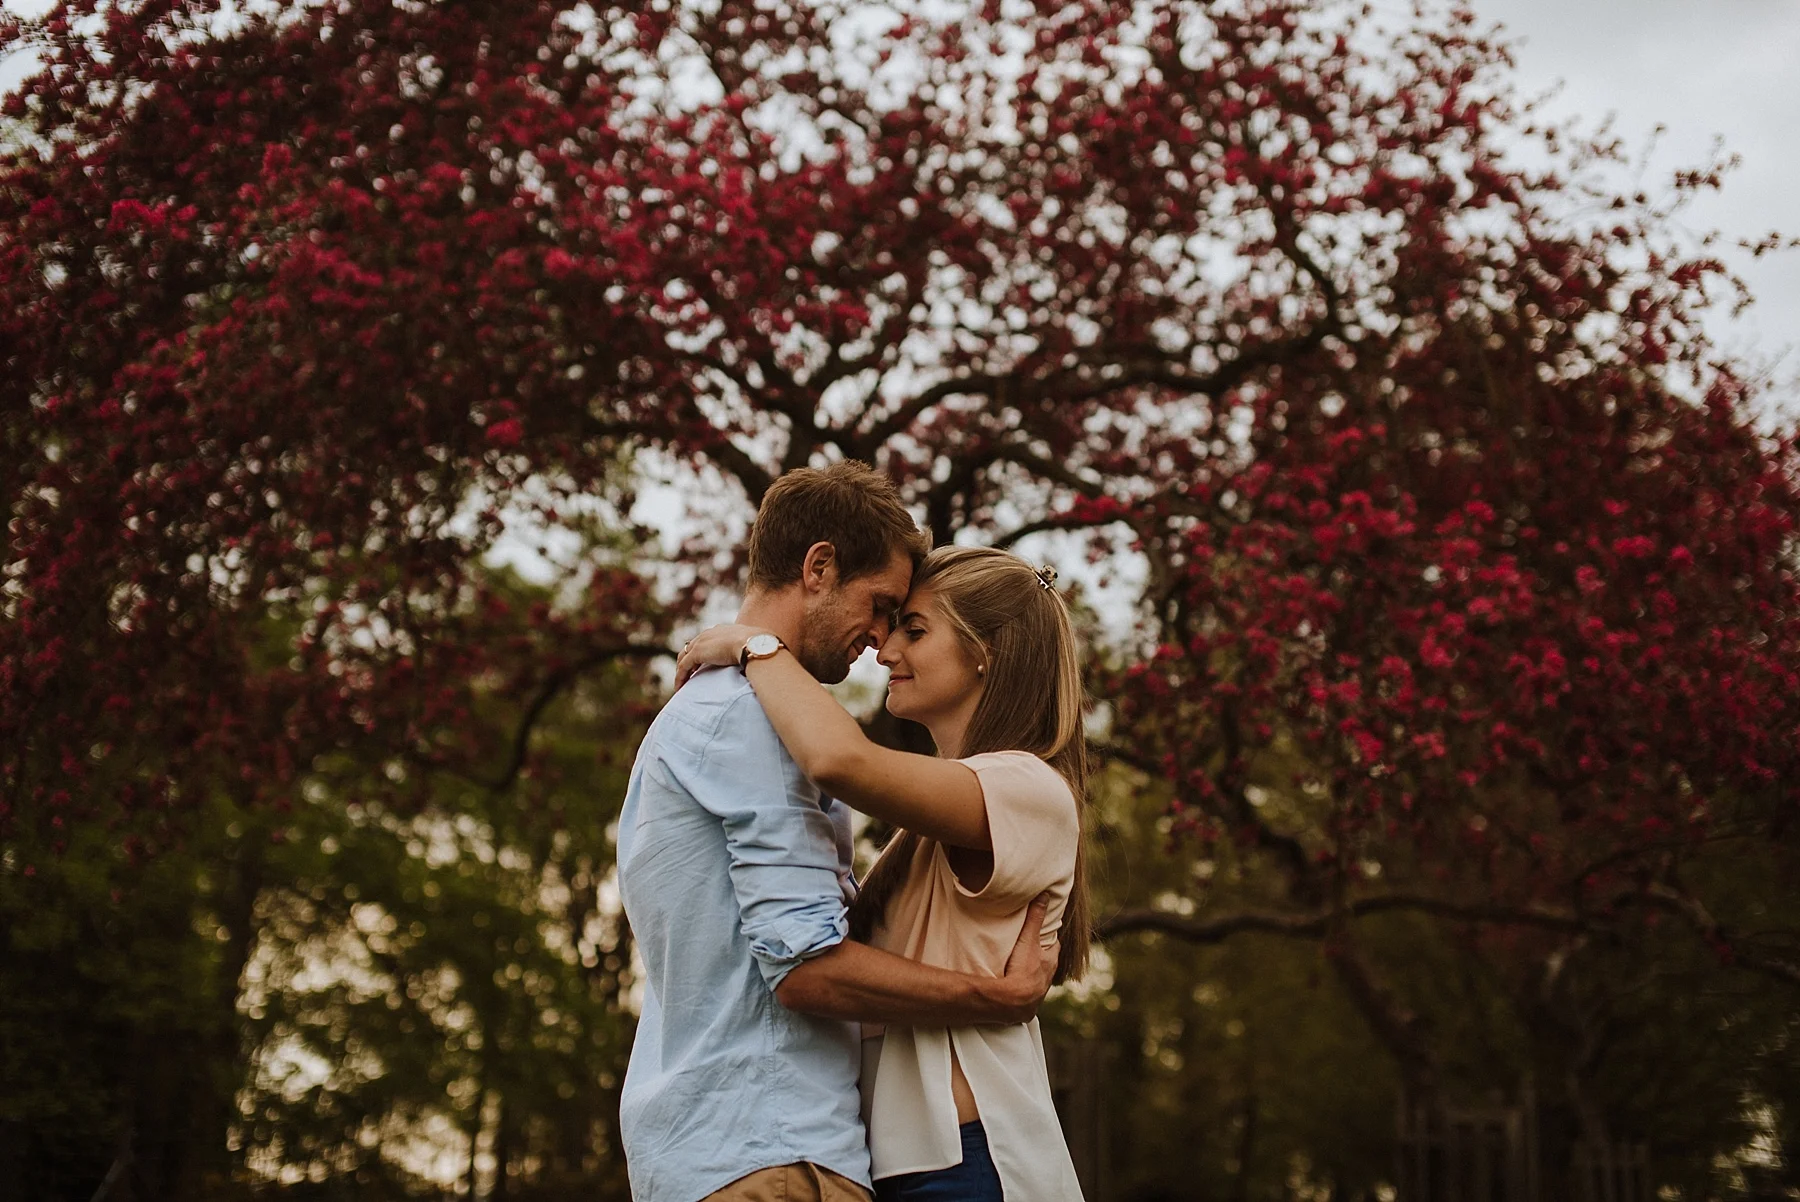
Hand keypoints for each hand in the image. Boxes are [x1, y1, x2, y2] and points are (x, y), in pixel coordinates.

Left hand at [674, 623, 772, 688]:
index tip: (703, 665)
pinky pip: (683, 667)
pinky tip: (679, 688)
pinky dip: (680, 677)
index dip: (704, 653)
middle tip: (689, 675)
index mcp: (724, 631)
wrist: (755, 644)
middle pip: (692, 647)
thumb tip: (773, 663)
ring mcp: (702, 642)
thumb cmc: (763, 648)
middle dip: (689, 661)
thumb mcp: (760, 648)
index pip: (708, 640)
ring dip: (682, 671)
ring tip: (682, 684)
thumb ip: (759, 653)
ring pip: (684, 657)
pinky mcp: (697, 653)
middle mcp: (710, 633)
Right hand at [993, 892, 1058, 1021]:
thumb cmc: (1023, 969)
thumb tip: (1046, 895)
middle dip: (1039, 956)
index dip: (1049, 938)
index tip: (1042, 931)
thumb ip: (1035, 917)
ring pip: (1037, 979)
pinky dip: (1021, 990)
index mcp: (1051, 961)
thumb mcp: (1029, 940)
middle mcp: (1048, 978)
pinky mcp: (1027, 1006)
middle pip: (1046, 963)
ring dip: (1030, 974)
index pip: (1054, 946)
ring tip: (1018, 968)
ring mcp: (1038, 993)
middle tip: (1028, 948)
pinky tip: (1012, 988)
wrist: (1013, 1001)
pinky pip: (1026, 995)